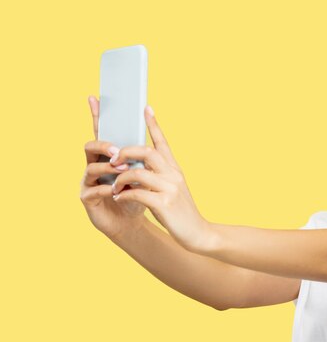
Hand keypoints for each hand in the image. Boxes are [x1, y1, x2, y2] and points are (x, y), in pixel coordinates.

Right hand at [80, 95, 147, 239]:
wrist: (133, 222)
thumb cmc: (138, 196)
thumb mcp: (145, 174)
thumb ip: (144, 156)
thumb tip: (154, 131)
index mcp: (108, 157)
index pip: (102, 133)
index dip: (97, 116)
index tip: (95, 98)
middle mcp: (95, 165)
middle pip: (90, 146)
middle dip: (104, 145)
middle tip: (118, 151)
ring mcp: (89, 182)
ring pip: (90, 167)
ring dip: (109, 168)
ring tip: (124, 172)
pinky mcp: (87, 199)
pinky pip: (93, 190)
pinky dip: (106, 189)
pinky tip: (117, 192)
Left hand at [108, 104, 206, 250]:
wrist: (198, 233)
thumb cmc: (182, 212)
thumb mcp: (173, 189)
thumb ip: (159, 176)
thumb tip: (137, 168)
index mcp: (175, 169)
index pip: (163, 142)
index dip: (154, 125)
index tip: (145, 108)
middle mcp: (173, 175)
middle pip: (147, 152)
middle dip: (125, 153)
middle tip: (113, 160)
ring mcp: (170, 189)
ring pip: (138, 172)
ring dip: (121, 178)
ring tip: (114, 187)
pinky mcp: (164, 204)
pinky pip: (136, 193)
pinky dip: (124, 194)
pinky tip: (119, 198)